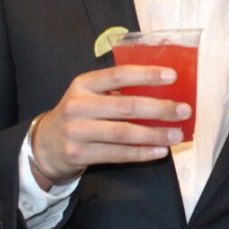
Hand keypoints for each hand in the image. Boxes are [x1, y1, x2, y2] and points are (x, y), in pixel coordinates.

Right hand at [28, 65, 191, 187]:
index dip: (146, 75)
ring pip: (124, 133)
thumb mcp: (89, 95)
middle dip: (160, 108)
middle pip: (127, 106)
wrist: (45, 145)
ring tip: (177, 134)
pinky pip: (118, 154)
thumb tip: (162, 92)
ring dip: (155, 134)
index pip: (119, 75)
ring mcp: (77, 131)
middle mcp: (78, 105)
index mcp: (83, 84)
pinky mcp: (80, 154)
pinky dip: (142, 153)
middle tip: (184, 110)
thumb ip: (116, 91)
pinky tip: (160, 151)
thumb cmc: (78, 115)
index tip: (172, 76)